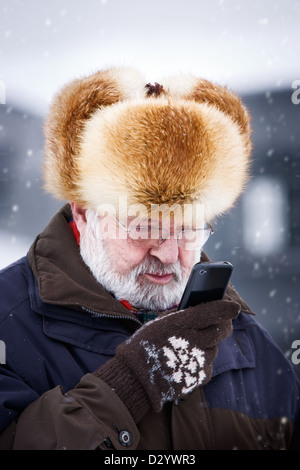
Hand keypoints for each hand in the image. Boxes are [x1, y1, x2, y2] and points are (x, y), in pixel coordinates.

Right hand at [95, 299, 239, 421]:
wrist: (137, 378)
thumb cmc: (146, 346)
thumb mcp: (160, 323)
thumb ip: (183, 317)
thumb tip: (203, 312)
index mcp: (182, 322)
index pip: (213, 311)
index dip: (226, 308)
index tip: (233, 308)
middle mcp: (194, 340)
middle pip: (222, 330)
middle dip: (223, 326)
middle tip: (219, 324)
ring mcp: (199, 359)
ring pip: (214, 348)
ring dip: (207, 346)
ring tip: (188, 348)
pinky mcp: (200, 375)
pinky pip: (208, 365)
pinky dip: (201, 363)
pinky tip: (186, 362)